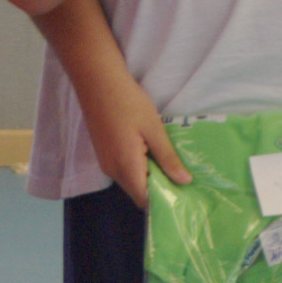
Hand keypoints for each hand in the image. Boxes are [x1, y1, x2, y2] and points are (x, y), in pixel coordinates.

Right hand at [77, 67, 187, 208]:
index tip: (184, 196)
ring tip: (169, 164)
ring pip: (130, 180)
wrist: (97, 81)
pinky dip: (138, 168)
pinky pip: (123, 170)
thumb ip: (168, 158)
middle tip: (182, 178)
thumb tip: (184, 182)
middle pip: (137, 192)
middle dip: (158, 189)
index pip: (145, 200)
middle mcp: (112, 170)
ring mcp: (105, 162)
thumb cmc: (128, 102)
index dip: (163, 201)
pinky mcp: (103, 152)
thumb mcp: (154, 129)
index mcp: (126, 167)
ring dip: (148, 177)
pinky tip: (151, 153)